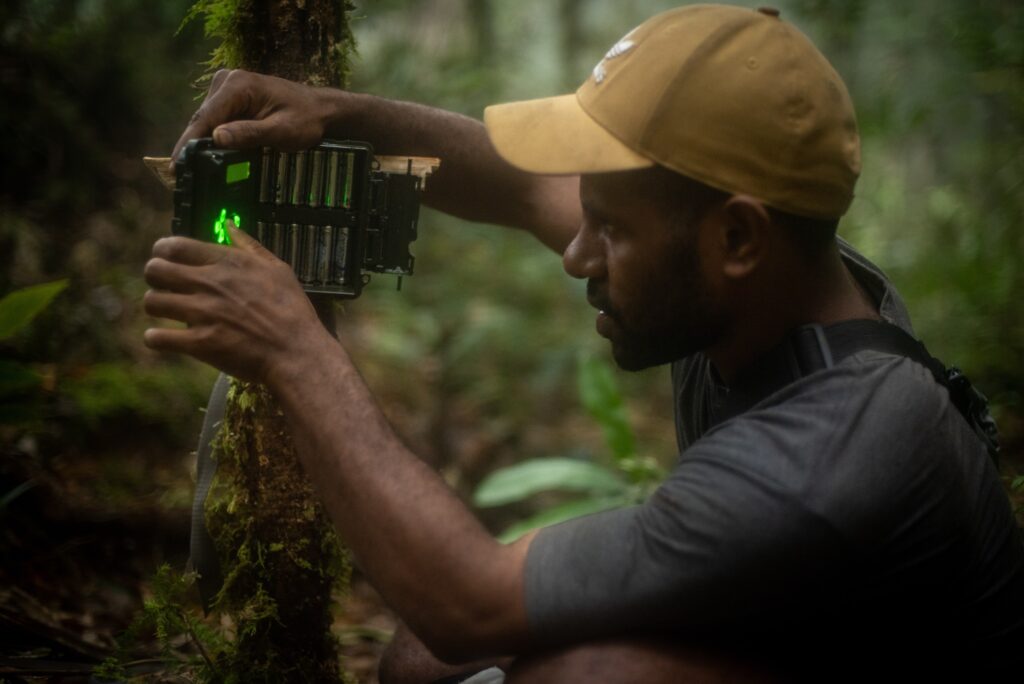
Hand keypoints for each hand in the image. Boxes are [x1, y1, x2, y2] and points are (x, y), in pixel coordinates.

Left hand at [143, 225, 326, 384]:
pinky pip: (156, 338)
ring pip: (152, 302)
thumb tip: (230, 226)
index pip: (174, 245)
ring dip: (156, 307)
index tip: (165, 260)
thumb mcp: (278, 269)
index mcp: (227, 262)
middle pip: (155, 270)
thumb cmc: (292, 310)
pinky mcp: (199, 343)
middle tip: (165, 287)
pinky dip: (155, 339)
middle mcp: (209, 284)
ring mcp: (202, 314)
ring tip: (168, 314)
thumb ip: (249, 246)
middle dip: (154, 277)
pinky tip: (164, 340)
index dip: (162, 252)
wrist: (297, 352)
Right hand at [171, 69, 334, 166]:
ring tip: (192, 171)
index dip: (189, 142)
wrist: (320, 110)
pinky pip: (216, 121)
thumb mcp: (280, 131)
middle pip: (202, 119)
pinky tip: (209, 157)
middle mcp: (227, 81)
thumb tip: (217, 138)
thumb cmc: (306, 119)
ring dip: (201, 144)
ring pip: (207, 121)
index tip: (176, 165)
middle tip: (181, 176)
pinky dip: (213, 138)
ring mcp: (227, 88)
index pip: (206, 116)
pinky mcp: (230, 98)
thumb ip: (249, 134)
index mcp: (238, 85)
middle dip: (192, 146)